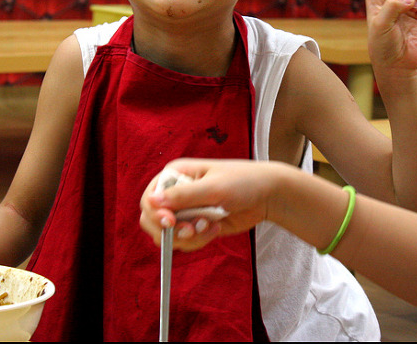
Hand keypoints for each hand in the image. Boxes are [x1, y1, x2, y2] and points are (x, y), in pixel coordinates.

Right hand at [139, 159, 271, 251]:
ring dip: (188, 237)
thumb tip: (152, 201)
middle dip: (171, 231)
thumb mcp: (213, 188)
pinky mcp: (195, 226)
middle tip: (192, 230)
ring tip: (210, 227)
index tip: (171, 222)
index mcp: (174, 175)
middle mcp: (175, 193)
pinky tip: (215, 228)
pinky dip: (198, 240)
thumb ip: (183, 195)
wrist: (266, 196)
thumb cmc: (242, 182)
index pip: (150, 198)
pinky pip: (185, 242)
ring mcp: (185, 211)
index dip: (156, 213)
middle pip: (152, 220)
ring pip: (168, 236)